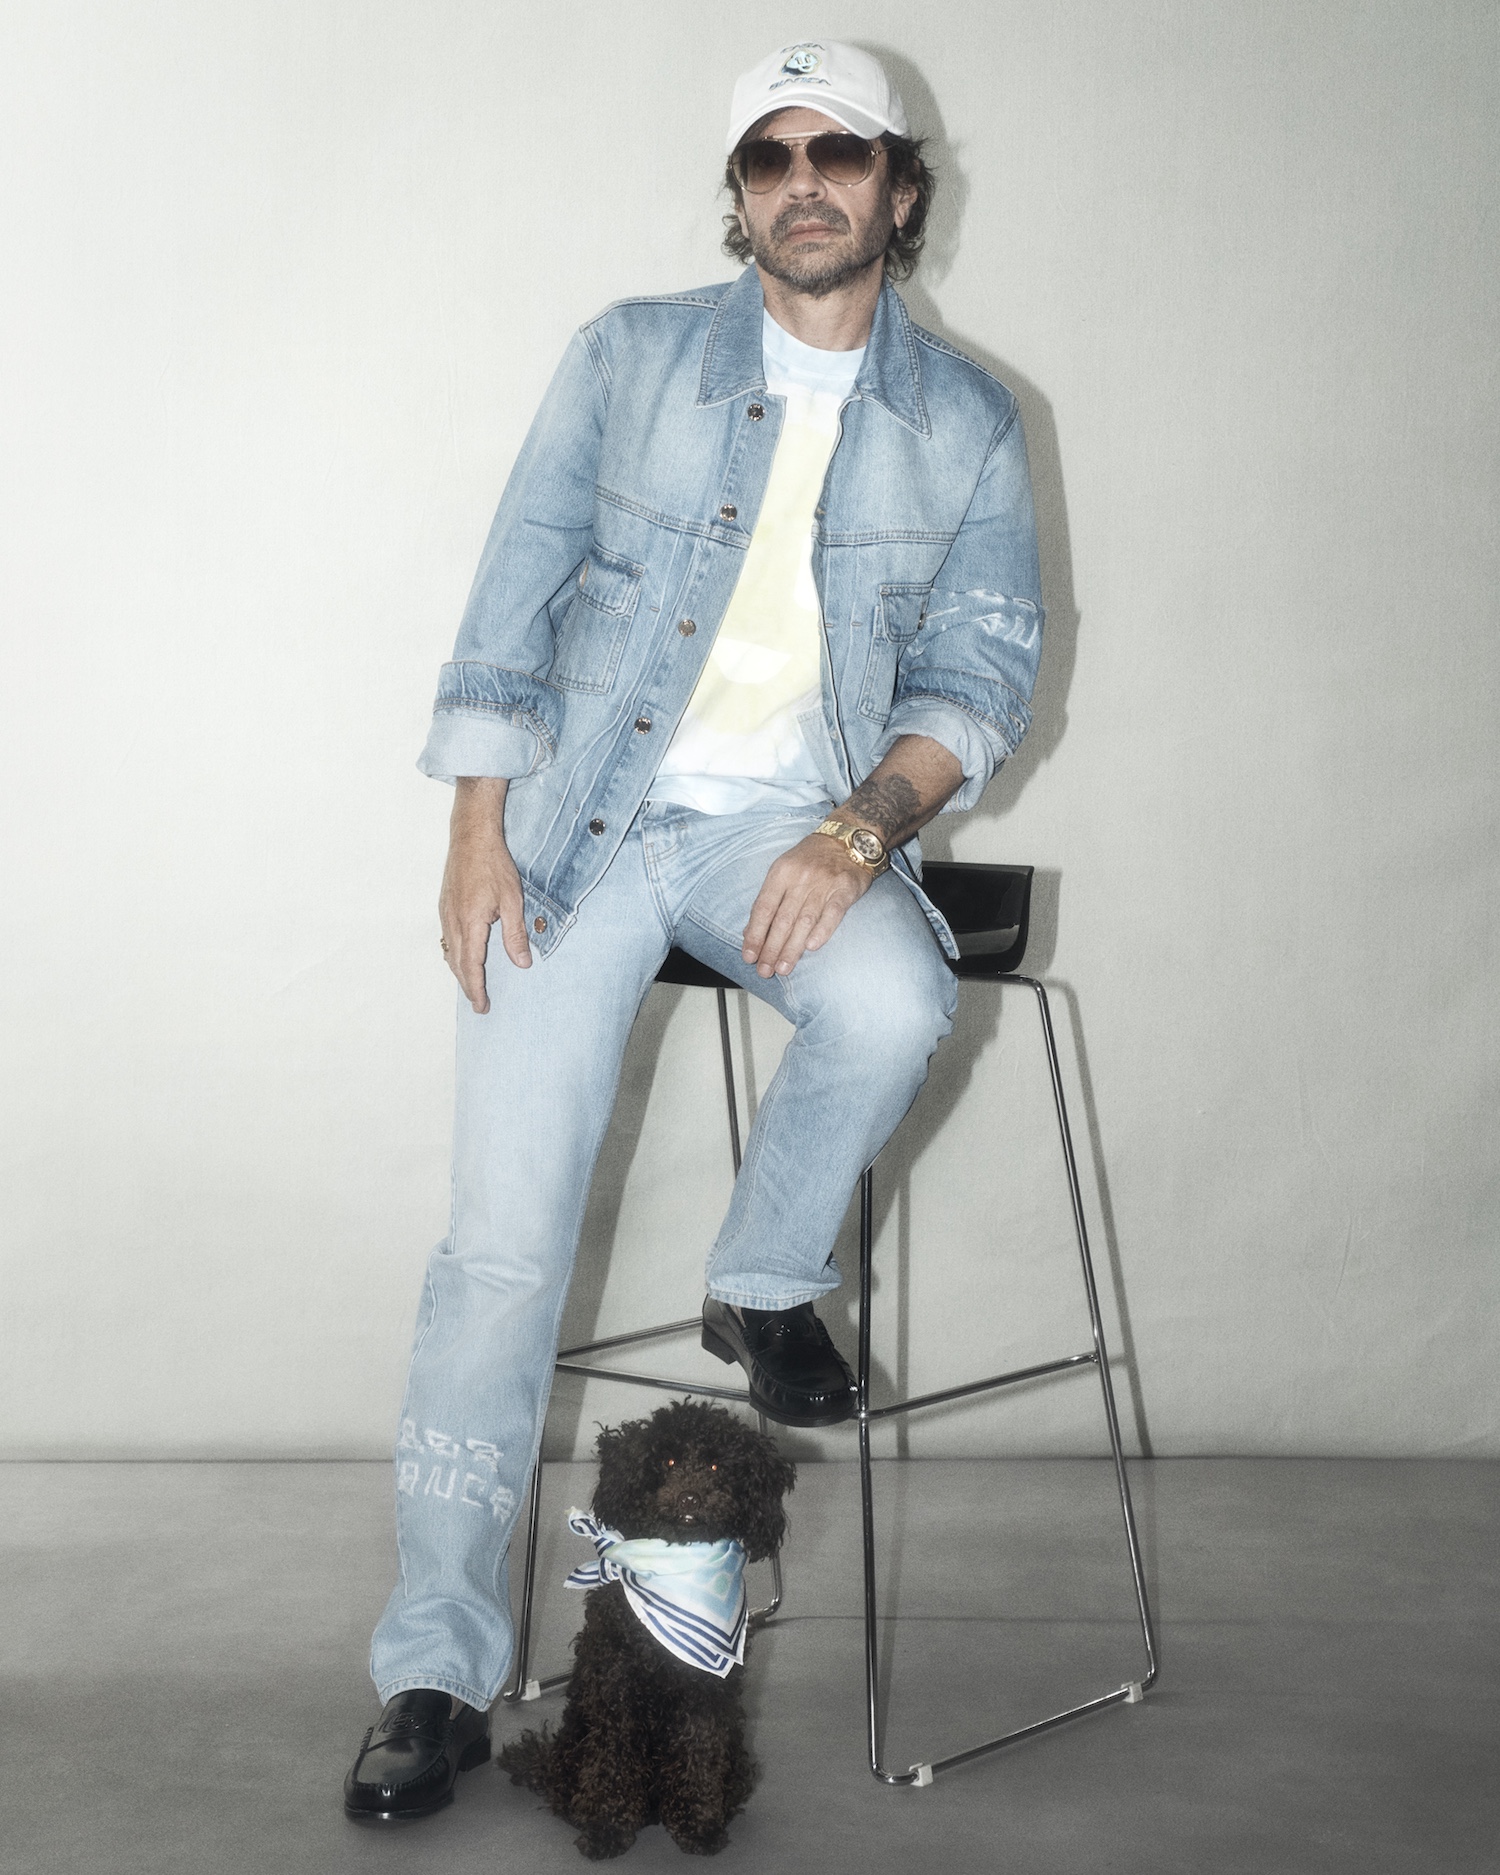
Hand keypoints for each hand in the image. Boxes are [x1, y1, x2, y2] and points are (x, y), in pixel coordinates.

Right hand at [439, 778, 531, 1012]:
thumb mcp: (513, 900)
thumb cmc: (494, 864)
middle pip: (457, 963)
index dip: (477, 989)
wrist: (471, 835)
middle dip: (468, 986)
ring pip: (450, 952)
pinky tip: (461, 956)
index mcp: (470, 922)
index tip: (482, 1006)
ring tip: (471, 985)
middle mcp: (453, 921)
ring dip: (460, 972)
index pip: (472, 966)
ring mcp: (445, 913)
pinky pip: (447, 938)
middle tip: (479, 1004)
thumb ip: (516, 934)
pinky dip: (454, 954)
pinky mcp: (444, 905)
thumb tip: (522, 963)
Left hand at [742, 834, 871, 978]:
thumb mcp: (784, 870)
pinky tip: (812, 947)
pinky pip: (832, 913)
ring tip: (783, 968)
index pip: (763, 908)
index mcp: (781, 872)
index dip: (755, 934)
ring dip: (792, 948)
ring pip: (804, 921)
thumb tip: (749, 932)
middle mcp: (801, 878)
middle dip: (771, 948)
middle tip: (765, 971)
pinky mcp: (845, 889)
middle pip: (782, 919)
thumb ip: (769, 900)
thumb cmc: (811, 858)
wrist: (848, 838)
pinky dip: (822, 931)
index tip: (749, 956)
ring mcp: (824, 884)